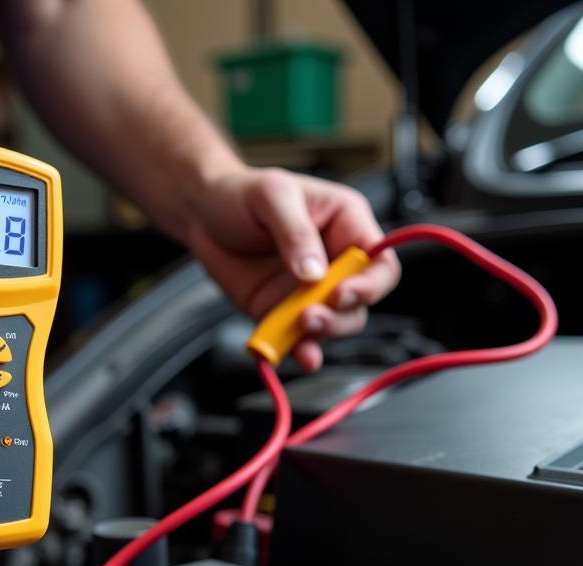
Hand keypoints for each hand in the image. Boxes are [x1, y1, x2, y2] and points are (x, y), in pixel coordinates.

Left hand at [186, 168, 400, 370]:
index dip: (371, 284)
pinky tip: (298, 355)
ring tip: (298, 328)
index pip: (379, 262)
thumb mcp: (271, 195)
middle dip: (341, 316)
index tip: (341, 294)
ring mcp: (310, 292)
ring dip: (322, 335)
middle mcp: (335, 262)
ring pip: (336, 324)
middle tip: (310, 316)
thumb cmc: (242, 194)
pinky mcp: (284, 314)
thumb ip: (296, 233)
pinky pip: (300, 339)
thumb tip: (314, 275)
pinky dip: (300, 351)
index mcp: (346, 224)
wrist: (203, 216)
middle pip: (361, 302)